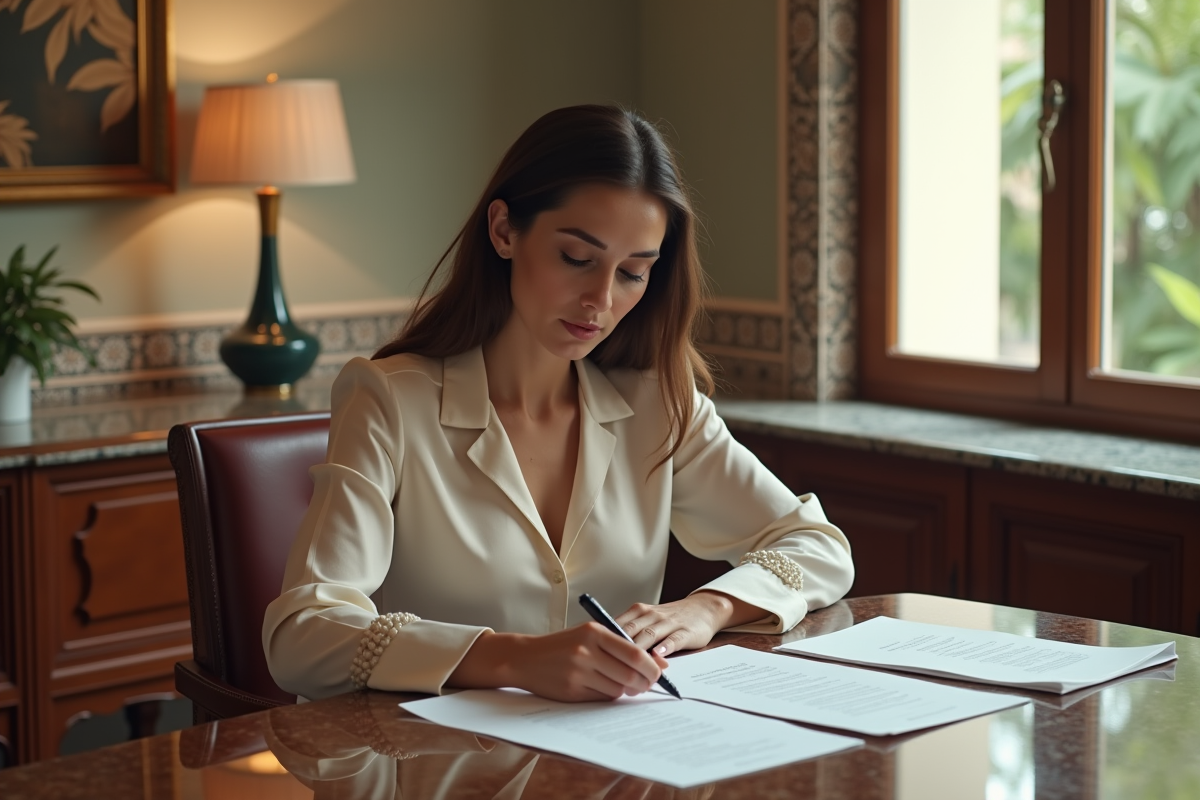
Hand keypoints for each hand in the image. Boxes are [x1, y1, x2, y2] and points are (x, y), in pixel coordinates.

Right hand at [448, 623, 668, 702]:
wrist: (526, 658)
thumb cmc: (563, 645)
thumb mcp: (590, 636)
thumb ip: (622, 647)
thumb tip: (660, 664)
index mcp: (594, 632)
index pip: (635, 653)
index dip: (652, 668)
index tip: (659, 674)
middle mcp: (586, 650)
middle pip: (630, 675)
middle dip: (644, 683)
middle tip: (647, 685)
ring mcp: (578, 672)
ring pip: (618, 689)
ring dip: (625, 691)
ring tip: (621, 684)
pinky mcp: (572, 690)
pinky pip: (602, 698)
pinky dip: (609, 696)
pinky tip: (602, 688)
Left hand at [614, 591, 765, 656]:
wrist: (702, 609)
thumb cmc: (668, 619)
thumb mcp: (645, 621)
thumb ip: (627, 635)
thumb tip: (601, 653)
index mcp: (636, 612)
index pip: (615, 626)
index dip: (604, 644)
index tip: (593, 659)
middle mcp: (650, 614)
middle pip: (630, 632)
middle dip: (619, 651)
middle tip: (608, 670)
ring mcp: (668, 622)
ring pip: (649, 635)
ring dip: (639, 653)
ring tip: (630, 669)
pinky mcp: (685, 631)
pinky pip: (673, 639)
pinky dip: (665, 647)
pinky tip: (658, 656)